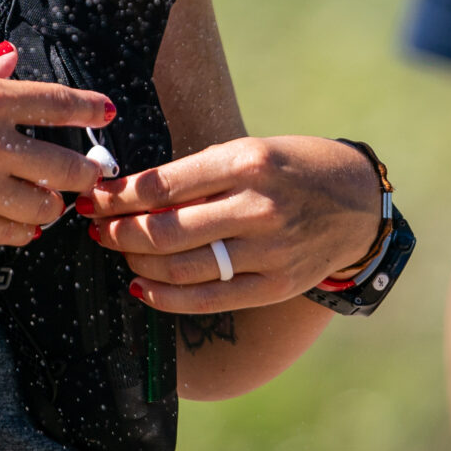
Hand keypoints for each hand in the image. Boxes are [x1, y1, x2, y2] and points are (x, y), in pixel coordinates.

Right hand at [0, 43, 113, 247]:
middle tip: (87, 174)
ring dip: (51, 204)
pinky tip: (17, 223)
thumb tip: (11, 61)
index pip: (56, 103)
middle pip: (65, 165)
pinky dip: (21, 230)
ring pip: (44, 207)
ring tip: (46, 200)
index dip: (88, 109)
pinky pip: (12, 234)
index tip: (105, 113)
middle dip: (84, 171)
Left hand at [84, 136, 381, 311]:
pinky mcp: (274, 285)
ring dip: (137, 264)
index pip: (162, 185)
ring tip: (119, 253)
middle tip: (95, 229)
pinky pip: (208, 299)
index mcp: (246, 162)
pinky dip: (166, 297)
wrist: (358, 203)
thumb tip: (131, 194)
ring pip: (181, 267)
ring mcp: (268, 250)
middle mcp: (257, 207)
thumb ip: (197, 174)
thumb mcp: (250, 151)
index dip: (117, 197)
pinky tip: (142, 288)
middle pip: (164, 231)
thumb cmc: (293, 169)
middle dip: (118, 232)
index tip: (92, 199)